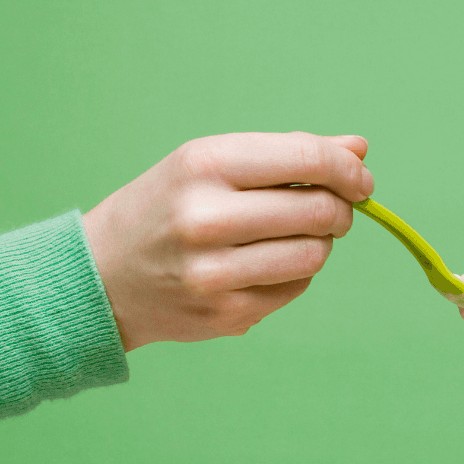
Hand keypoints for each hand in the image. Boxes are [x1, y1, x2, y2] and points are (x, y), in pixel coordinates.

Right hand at [83, 132, 373, 348]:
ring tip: (295, 234)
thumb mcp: (214, 162)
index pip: (307, 160)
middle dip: (341, 208)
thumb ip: (289, 153)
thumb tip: (360, 148)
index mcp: (206, 165)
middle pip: (320, 211)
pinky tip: (265, 263)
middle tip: (332, 208)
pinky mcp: (226, 315)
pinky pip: (295, 288)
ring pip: (315, 254)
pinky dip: (295, 273)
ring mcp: (215, 272)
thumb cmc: (168, 205)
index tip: (361, 178)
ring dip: (320, 242)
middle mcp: (206, 218)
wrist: (102, 274)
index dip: (348, 169)